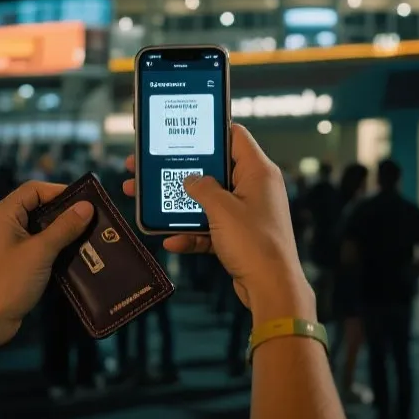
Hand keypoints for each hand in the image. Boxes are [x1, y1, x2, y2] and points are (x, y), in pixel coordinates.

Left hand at [0, 181, 94, 345]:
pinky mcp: (16, 260)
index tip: (86, 200)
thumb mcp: (40, 251)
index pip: (34, 189)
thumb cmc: (9, 281)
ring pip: (41, 227)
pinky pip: (39, 244)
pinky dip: (56, 245)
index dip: (59, 191)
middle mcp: (4, 223)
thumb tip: (87, 205)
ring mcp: (9, 243)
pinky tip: (76, 251)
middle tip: (93, 217)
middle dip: (65, 211)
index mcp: (4, 214)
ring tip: (90, 233)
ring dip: (63, 230)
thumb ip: (64, 227)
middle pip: (38, 206)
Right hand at [123, 124, 314, 321]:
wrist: (271, 288)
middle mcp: (254, 188)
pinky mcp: (240, 235)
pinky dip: (192, 232)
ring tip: (148, 200)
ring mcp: (247, 212)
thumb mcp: (221, 209)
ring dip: (180, 203)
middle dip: (181, 172)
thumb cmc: (255, 244)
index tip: (182, 130)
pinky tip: (172, 240)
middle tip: (150, 166)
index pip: (234, 136)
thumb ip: (201, 188)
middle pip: (213, 170)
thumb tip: (190, 180)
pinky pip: (210, 227)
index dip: (208, 131)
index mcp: (258, 171)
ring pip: (208, 201)